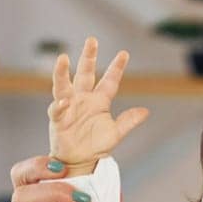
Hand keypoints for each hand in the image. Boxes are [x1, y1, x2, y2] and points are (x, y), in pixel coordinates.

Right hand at [47, 36, 149, 171]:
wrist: (79, 161)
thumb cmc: (96, 146)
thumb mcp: (116, 133)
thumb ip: (128, 121)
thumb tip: (145, 111)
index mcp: (99, 100)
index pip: (109, 80)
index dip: (116, 68)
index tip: (124, 53)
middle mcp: (83, 98)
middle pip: (85, 73)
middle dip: (88, 57)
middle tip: (92, 40)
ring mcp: (69, 106)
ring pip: (64, 84)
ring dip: (62, 71)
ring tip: (62, 58)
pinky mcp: (58, 118)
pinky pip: (57, 108)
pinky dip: (59, 105)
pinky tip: (63, 101)